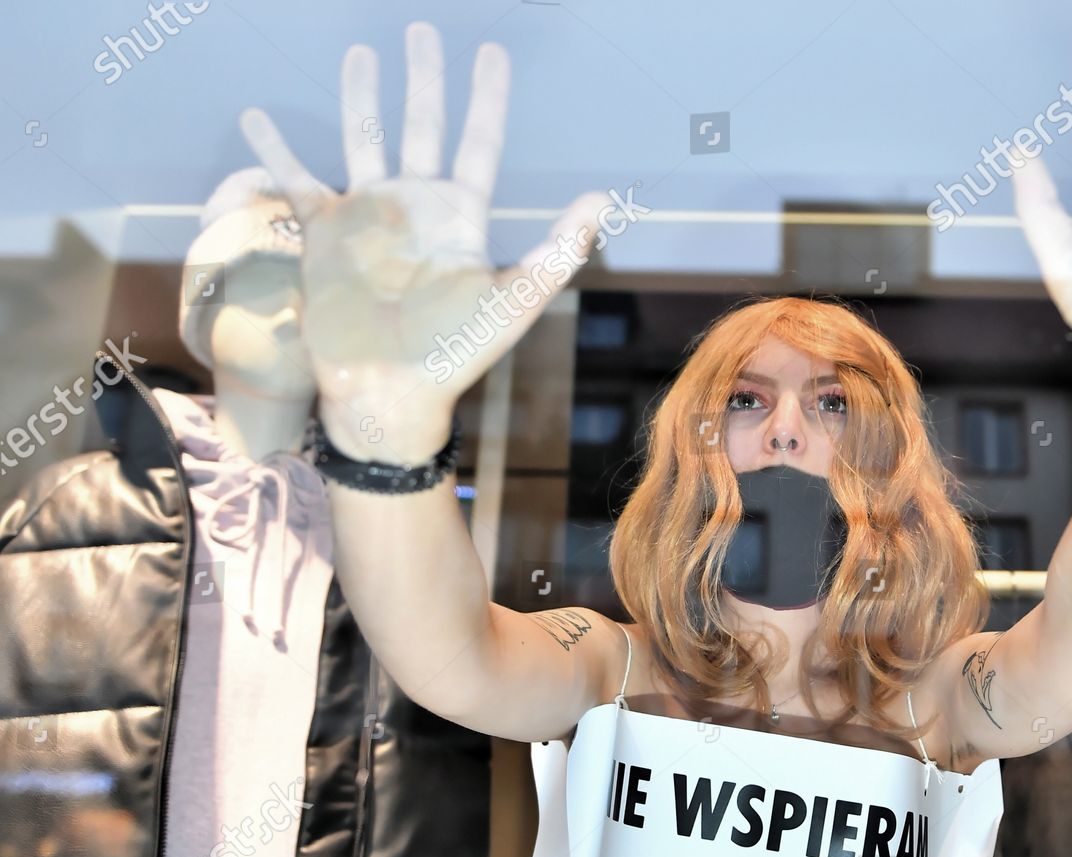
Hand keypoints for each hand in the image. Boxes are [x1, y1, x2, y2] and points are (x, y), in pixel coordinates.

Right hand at [239, 22, 613, 460]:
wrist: (391, 393)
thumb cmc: (457, 355)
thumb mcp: (516, 301)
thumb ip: (558, 248)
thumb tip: (603, 198)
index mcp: (461, 216)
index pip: (479, 141)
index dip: (487, 96)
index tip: (491, 52)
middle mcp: (416, 207)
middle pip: (421, 125)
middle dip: (423, 78)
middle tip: (423, 29)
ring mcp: (368, 216)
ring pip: (364, 138)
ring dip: (360, 95)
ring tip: (360, 52)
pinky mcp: (324, 234)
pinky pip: (296, 179)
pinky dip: (275, 149)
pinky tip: (256, 116)